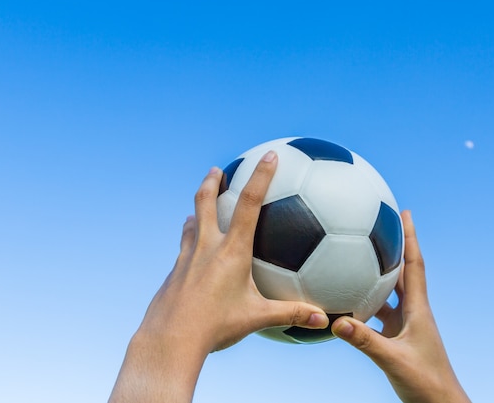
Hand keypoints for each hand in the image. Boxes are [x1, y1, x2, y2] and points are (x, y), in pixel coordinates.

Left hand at [109, 151, 328, 402]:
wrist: (170, 339)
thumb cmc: (215, 327)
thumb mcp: (256, 319)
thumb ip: (290, 314)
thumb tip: (324, 319)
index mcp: (231, 252)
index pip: (249, 203)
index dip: (260, 176)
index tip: (268, 155)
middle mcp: (206, 248)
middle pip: (205, 202)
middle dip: (211, 181)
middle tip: (217, 169)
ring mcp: (186, 259)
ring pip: (190, 224)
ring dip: (197, 210)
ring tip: (199, 208)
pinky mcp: (174, 273)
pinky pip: (183, 250)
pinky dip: (189, 242)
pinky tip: (191, 254)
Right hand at [331, 211, 470, 402]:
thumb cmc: (425, 384)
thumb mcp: (393, 361)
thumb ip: (364, 341)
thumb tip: (334, 321)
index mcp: (418, 310)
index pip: (414, 265)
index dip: (410, 238)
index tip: (404, 212)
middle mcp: (412, 311)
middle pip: (402, 271)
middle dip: (394, 246)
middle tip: (379, 223)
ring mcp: (405, 323)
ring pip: (389, 290)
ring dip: (377, 272)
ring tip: (357, 255)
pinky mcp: (396, 335)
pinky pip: (378, 311)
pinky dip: (364, 301)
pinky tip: (347, 300)